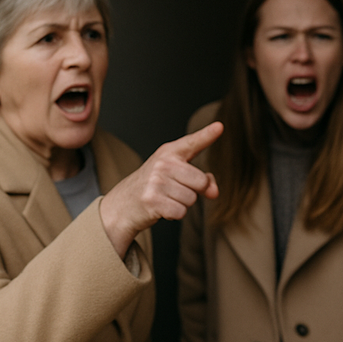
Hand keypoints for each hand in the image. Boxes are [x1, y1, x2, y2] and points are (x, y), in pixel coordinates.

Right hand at [100, 121, 223, 257]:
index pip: (192, 142)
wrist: (122, 204)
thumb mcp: (176, 175)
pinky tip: (161, 208)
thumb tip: (214, 192)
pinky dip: (174, 214)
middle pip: (201, 182)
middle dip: (194, 191)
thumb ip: (201, 179)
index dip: (207, 134)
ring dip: (182, 204)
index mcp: (169, 152)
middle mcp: (163, 163)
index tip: (220, 126)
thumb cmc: (155, 186)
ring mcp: (156, 181)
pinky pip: (181, 212)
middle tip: (174, 190)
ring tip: (165, 198)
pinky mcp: (152, 200)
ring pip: (191, 199)